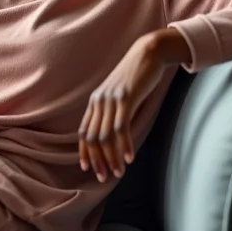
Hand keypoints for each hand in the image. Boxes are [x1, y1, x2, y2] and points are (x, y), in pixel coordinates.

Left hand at [78, 33, 166, 182]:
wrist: (148, 52)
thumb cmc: (136, 76)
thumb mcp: (120, 94)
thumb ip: (113, 111)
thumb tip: (113, 134)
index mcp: (95, 101)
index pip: (84, 131)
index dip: (84, 151)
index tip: (88, 168)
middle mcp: (99, 100)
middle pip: (92, 137)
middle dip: (98, 160)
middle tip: (105, 177)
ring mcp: (112, 99)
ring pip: (106, 135)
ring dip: (112, 157)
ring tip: (119, 173)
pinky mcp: (126, 97)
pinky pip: (121, 127)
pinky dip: (124, 145)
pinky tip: (129, 157)